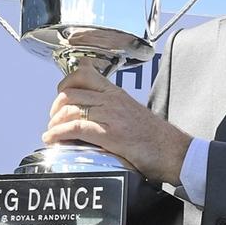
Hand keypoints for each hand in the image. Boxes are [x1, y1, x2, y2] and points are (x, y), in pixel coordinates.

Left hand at [42, 59, 191, 184]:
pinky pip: (75, 127)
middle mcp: (113, 100)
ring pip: (70, 107)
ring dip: (54, 121)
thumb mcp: (133, 114)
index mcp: (118, 94)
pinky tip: (53, 138)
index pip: (86, 73)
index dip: (67, 82)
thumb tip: (95, 116)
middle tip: (54, 117)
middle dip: (55, 105)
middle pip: (71, 91)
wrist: (173, 150)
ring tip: (52, 131)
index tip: (61, 93)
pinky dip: (58, 133)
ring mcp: (111, 116)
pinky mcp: (110, 134)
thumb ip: (114, 110)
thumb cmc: (157, 137)